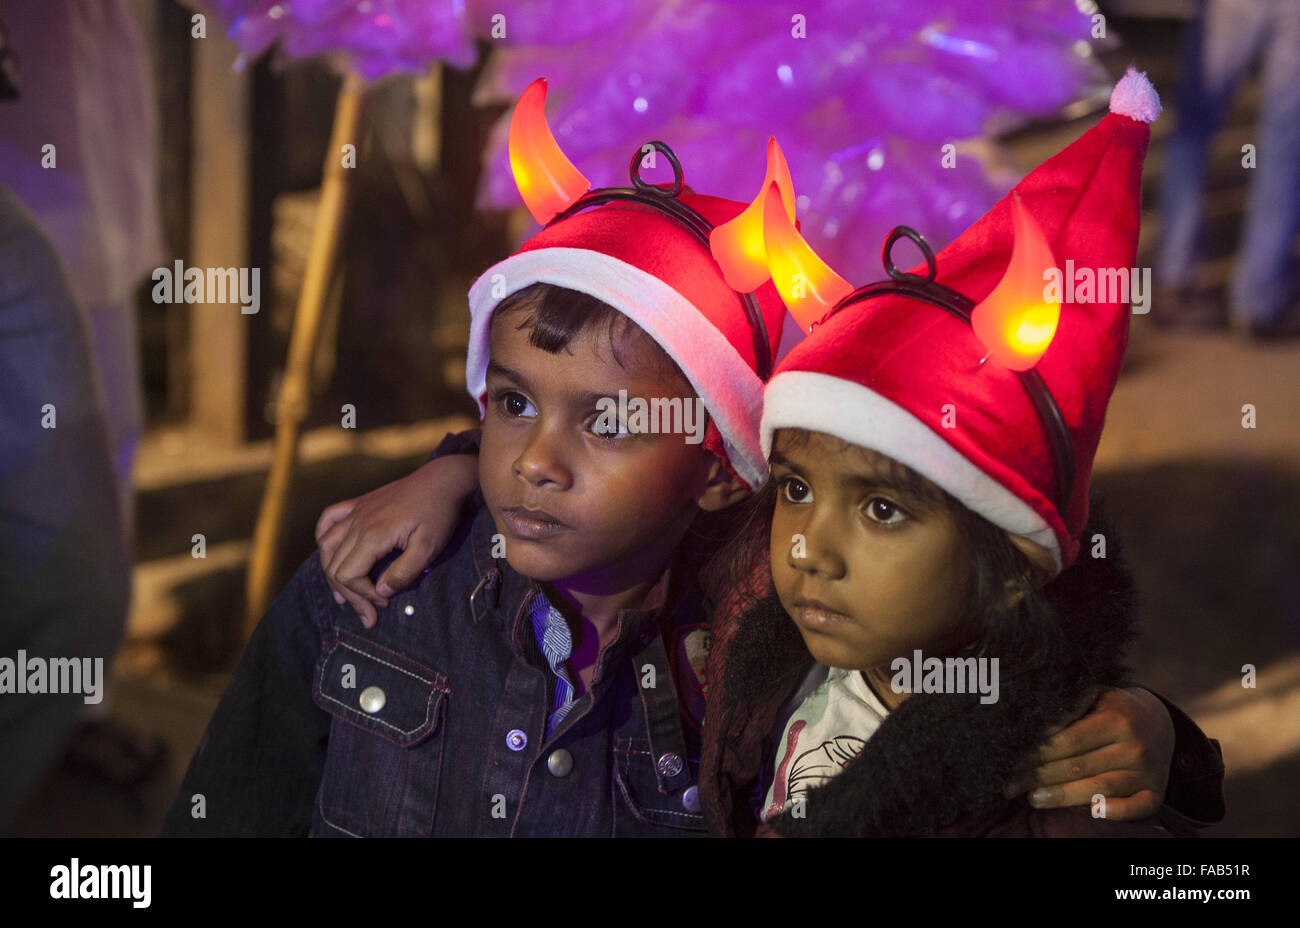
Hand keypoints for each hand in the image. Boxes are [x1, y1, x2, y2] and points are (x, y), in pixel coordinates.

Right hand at [315, 454, 478, 627]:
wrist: (443, 480)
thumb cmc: (439, 513)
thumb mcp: (430, 548)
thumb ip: (404, 573)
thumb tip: (380, 593)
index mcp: (372, 534)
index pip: (348, 575)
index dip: (362, 595)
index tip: (384, 603)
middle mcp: (357, 522)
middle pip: (334, 566)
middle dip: (350, 594)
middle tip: (369, 613)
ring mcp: (356, 511)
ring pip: (326, 547)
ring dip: (332, 573)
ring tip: (346, 595)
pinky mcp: (359, 503)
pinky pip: (328, 519)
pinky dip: (323, 539)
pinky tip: (329, 554)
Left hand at [1005, 686, 1174, 820]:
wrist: (1158, 719)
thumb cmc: (1113, 708)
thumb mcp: (1094, 696)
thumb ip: (1068, 709)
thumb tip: (1034, 726)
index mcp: (1116, 718)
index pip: (1068, 741)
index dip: (1037, 753)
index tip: (1011, 761)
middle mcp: (1134, 746)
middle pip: (1078, 767)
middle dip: (1039, 777)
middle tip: (1011, 785)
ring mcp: (1147, 771)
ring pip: (1100, 788)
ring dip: (1063, 796)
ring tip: (1033, 798)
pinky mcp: (1157, 791)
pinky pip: (1138, 807)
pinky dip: (1117, 812)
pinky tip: (1091, 811)